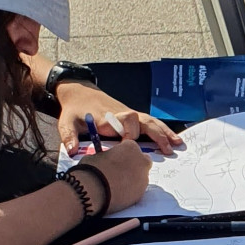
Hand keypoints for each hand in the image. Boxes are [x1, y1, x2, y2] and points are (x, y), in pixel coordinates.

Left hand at [55, 83, 182, 153]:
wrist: (79, 92)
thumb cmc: (74, 110)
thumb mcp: (66, 122)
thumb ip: (69, 137)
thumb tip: (72, 152)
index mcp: (106, 117)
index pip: (123, 122)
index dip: (129, 132)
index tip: (129, 144)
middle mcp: (121, 115)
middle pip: (142, 121)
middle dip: (155, 135)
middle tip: (166, 150)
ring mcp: (129, 115)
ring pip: (150, 122)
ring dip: (164, 132)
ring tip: (178, 144)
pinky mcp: (132, 117)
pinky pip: (150, 123)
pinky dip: (163, 130)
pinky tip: (174, 139)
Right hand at [79, 139, 153, 214]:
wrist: (92, 190)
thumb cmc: (92, 169)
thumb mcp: (96, 155)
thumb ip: (107, 156)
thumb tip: (104, 160)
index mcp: (131, 147)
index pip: (130, 147)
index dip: (122, 153)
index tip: (115, 159)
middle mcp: (142, 161)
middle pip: (141, 162)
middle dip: (134, 165)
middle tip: (120, 171)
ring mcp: (143, 179)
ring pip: (141, 177)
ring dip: (132, 179)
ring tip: (116, 185)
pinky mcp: (140, 194)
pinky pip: (136, 191)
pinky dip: (130, 191)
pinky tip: (118, 193)